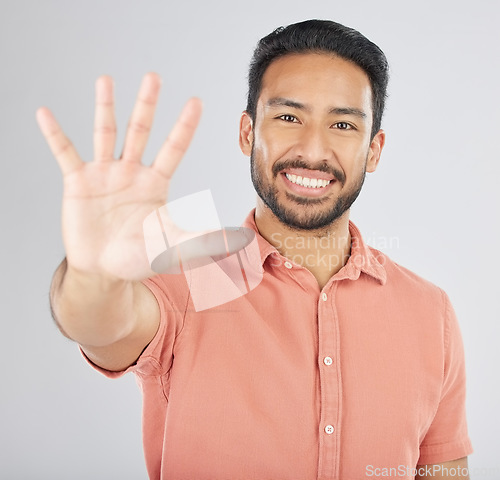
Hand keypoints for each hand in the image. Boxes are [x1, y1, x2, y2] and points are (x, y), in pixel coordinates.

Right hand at [37, 73, 201, 280]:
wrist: (103, 269)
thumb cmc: (139, 256)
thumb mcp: (172, 246)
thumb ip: (202, 240)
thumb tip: (237, 241)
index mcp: (155, 182)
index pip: (173, 148)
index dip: (184, 126)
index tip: (196, 101)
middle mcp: (131, 172)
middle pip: (140, 131)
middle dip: (147, 105)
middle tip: (154, 77)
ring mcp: (104, 174)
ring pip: (105, 133)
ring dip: (105, 107)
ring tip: (106, 80)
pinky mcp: (78, 182)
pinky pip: (64, 153)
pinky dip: (54, 134)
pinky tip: (45, 114)